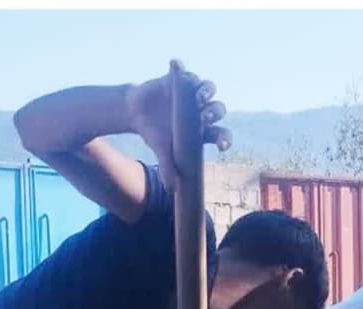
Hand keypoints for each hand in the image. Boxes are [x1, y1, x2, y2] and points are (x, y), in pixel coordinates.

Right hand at [126, 59, 229, 193]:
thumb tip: (172, 189)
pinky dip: (181, 68)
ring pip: (208, 89)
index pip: (221, 134)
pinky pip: (184, 72)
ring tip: (199, 95)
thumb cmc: (155, 134)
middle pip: (218, 109)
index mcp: (203, 130)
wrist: (137, 114)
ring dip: (207, 91)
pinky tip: (175, 65)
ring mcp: (192, 94)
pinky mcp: (179, 80)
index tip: (221, 146)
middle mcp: (202, 110)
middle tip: (204, 116)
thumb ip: (169, 166)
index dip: (224, 139)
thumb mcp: (161, 150)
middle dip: (215, 112)